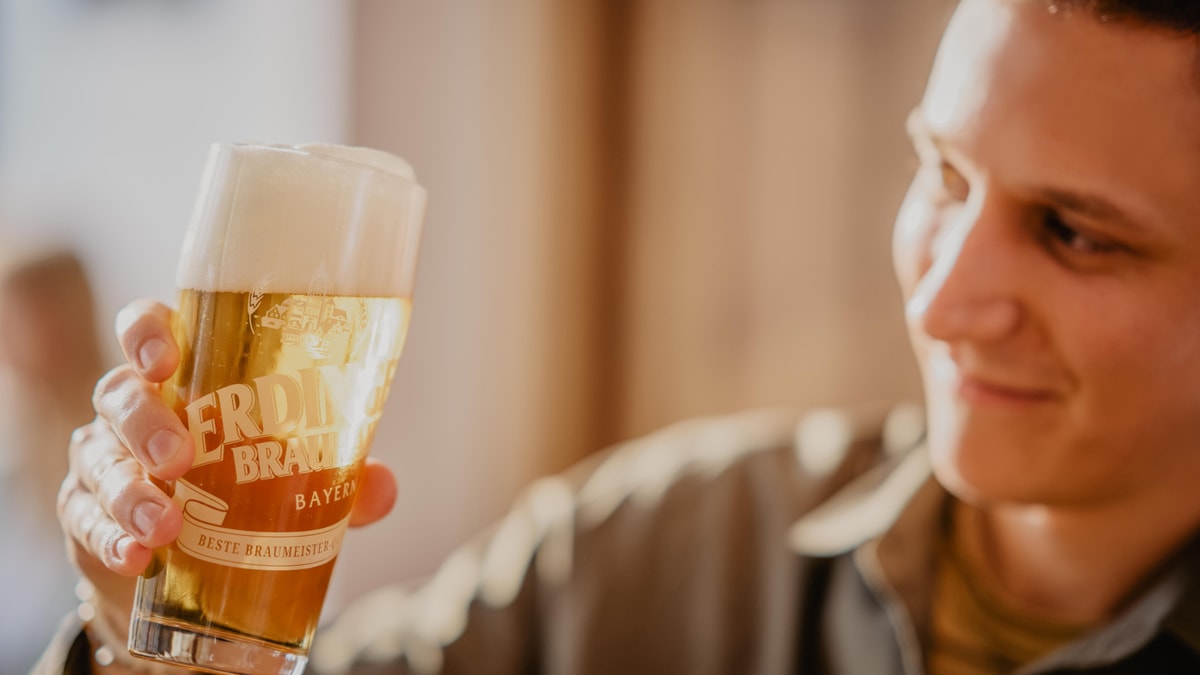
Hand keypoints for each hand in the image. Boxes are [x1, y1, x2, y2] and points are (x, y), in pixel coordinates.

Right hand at [57, 299, 398, 651]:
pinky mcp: (84, 514)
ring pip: (98, 459)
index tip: (165, 357)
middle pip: (119, 394)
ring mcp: (103, 460)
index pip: (149, 331)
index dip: (146, 333)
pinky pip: (84, 520)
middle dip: (145, 422)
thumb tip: (382, 489)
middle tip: (178, 458)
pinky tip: (135, 557)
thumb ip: (338, 477)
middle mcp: (135, 410)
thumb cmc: (246, 488)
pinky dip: (110, 538)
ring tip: (164, 526)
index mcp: (185, 379)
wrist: (193, 567)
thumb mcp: (295, 477)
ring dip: (128, 492)